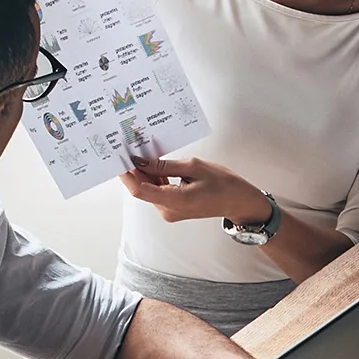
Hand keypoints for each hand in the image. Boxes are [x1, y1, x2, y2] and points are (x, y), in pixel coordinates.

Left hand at [120, 157, 268, 224]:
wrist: (238, 200)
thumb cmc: (223, 184)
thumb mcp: (194, 167)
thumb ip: (165, 165)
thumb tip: (142, 161)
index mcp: (174, 201)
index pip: (139, 190)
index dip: (126, 174)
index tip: (120, 158)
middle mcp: (168, 210)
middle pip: (143, 189)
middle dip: (136, 169)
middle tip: (133, 148)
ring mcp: (170, 211)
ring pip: (149, 189)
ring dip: (146, 172)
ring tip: (146, 152)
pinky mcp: (173, 208)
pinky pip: (158, 192)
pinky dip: (155, 178)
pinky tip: (157, 164)